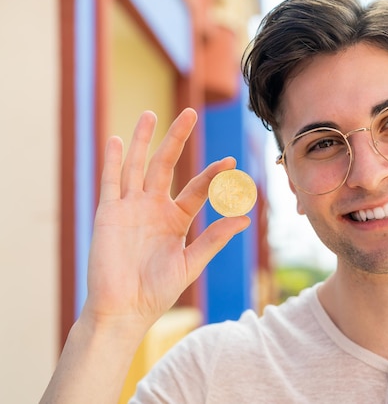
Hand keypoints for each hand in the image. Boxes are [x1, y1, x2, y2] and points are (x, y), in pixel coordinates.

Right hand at [82, 108, 249, 331]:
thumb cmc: (158, 291)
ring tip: (151, 114)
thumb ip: (214, 239)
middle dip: (176, 139)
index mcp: (176, 218)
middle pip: (165, 164)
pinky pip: (110, 182)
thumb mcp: (191, 263)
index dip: (213, 175)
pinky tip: (115, 139)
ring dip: (143, 140)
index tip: (232, 162)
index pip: (198, 188)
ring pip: (136, 166)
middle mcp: (153, 207)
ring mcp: (130, 207)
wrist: (124, 309)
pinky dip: (111, 161)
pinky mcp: (108, 214)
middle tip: (190, 112)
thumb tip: (244, 219)